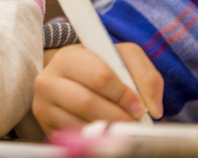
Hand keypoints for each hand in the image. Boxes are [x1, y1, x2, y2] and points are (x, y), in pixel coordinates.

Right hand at [32, 43, 162, 135]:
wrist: (68, 79)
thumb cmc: (99, 67)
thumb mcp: (123, 59)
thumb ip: (145, 75)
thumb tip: (154, 108)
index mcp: (69, 57)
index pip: (99, 77)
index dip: (124, 95)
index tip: (138, 106)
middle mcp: (49, 80)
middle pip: (87, 103)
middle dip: (118, 116)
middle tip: (134, 122)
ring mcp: (44, 105)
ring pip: (80, 124)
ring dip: (108, 130)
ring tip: (121, 127)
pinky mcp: (46, 126)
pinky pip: (73, 138)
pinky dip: (94, 139)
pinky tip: (104, 132)